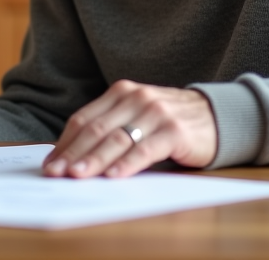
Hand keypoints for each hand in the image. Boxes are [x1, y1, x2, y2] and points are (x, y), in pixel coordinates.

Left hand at [42, 81, 217, 177]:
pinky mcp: (175, 131)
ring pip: (117, 139)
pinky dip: (127, 164)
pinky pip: (145, 150)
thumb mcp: (137, 115)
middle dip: (73, 153)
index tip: (51, 163)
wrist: (217, 116)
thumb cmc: (169, 121)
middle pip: (96, 129)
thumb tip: (73, 155)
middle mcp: (136, 98)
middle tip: (56, 172)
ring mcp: (156, 113)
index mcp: (121, 92)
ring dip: (94, 160)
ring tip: (77, 175)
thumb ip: (111, 127)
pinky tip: (113, 176)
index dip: (65, 142)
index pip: (85, 119)